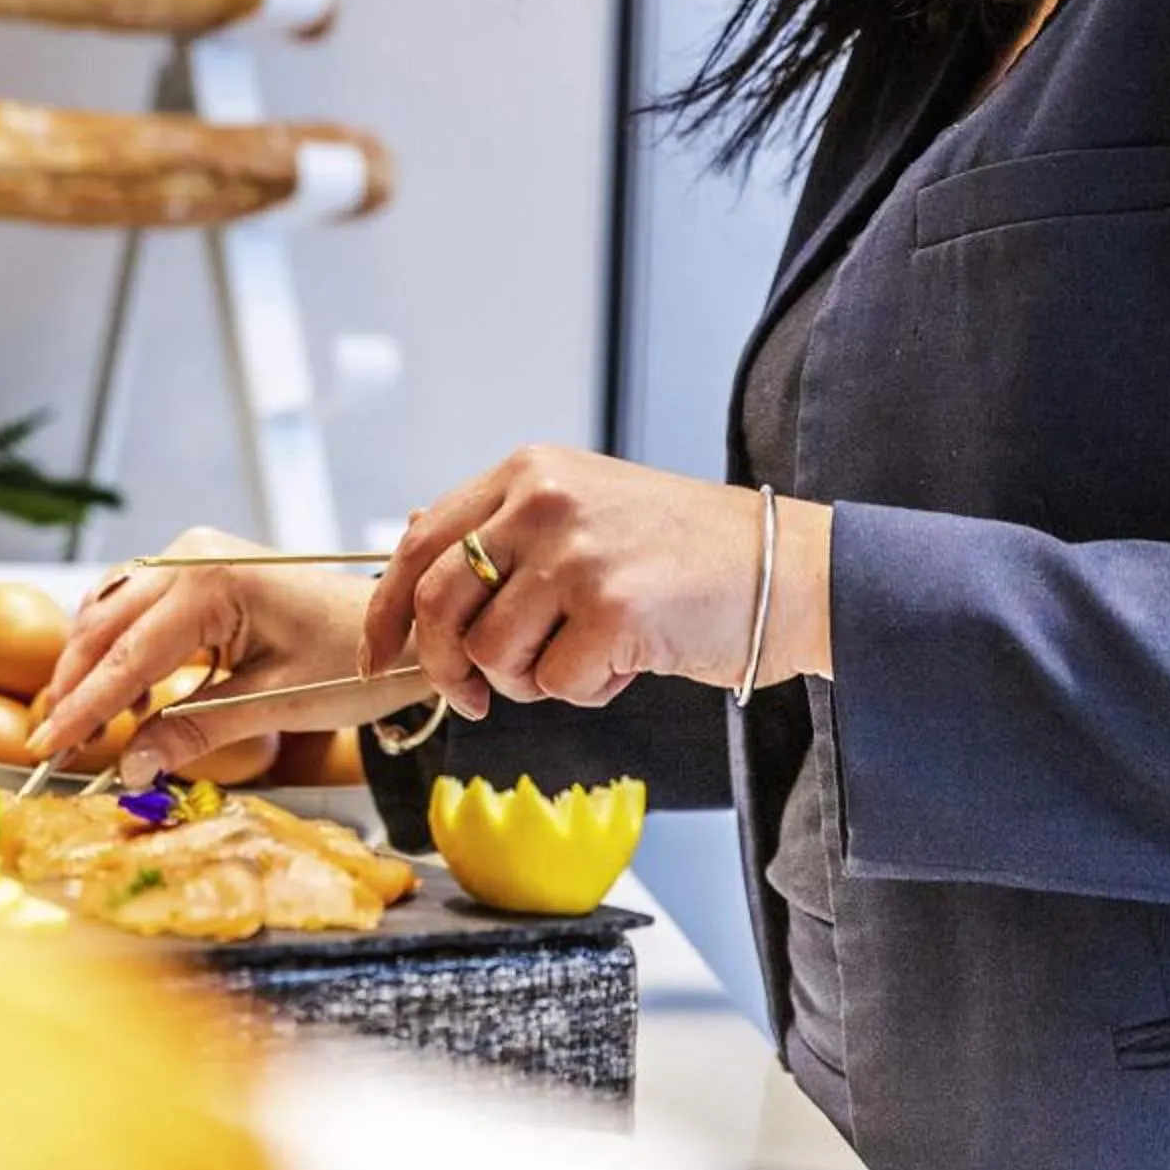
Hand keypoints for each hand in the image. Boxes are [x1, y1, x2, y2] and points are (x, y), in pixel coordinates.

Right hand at [32, 527, 379, 785]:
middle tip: (54, 746)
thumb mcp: (275, 705)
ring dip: (94, 667)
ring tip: (87, 727)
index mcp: (211, 581)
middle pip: (104, 626)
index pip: (127, 655)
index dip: (83, 707)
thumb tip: (130, 767)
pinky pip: (137, 608)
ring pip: (111, 613)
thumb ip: (196, 732)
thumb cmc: (353, 663)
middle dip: (76, 687)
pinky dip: (121, 651)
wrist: (400, 630)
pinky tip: (132, 700)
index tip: (44, 747)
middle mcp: (191, 554)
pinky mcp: (197, 569)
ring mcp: (192, 555)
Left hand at [360, 445, 831, 719]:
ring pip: (493, 655)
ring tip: (587, 655)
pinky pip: (555, 685)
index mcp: (529, 472)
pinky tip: (628, 662)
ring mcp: (578, 553)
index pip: (421, 543)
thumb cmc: (684, 555)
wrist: (791, 568)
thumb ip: (505, 534)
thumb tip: (415, 581)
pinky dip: (586, 690)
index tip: (377, 654)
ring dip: (531, 679)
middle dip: (444, 667)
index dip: (388, 609)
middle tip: (472, 696)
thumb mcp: (583, 512)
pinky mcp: (614, 608)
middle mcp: (544, 501)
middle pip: (439, 604)